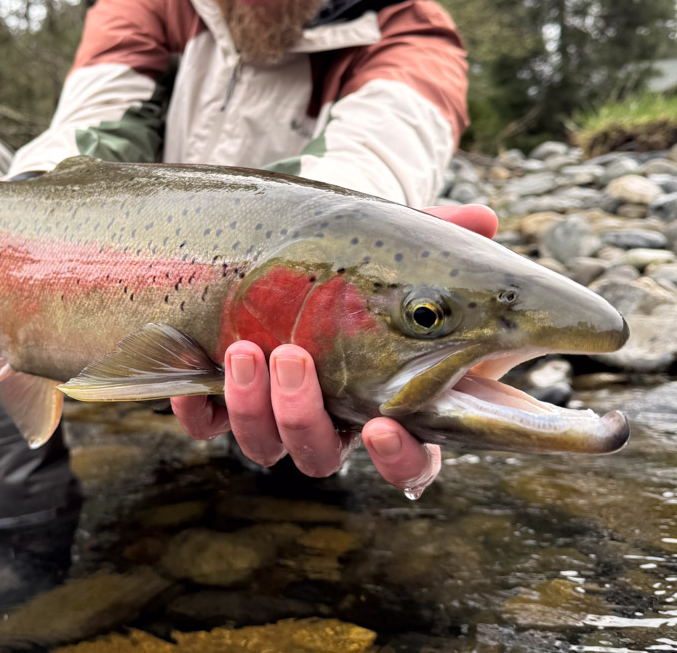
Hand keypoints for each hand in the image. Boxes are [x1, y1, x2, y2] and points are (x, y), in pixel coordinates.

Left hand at [171, 202, 498, 492]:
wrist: (287, 251)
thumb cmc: (359, 262)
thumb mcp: (395, 247)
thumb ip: (437, 236)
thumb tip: (483, 217)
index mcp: (389, 405)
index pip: (409, 460)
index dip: (398, 457)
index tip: (383, 426)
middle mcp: (331, 421)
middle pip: (320, 455)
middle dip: (302, 415)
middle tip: (293, 359)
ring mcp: (273, 416)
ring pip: (262, 445)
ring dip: (252, 406)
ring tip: (246, 349)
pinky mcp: (220, 402)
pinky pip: (204, 424)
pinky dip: (197, 407)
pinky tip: (193, 377)